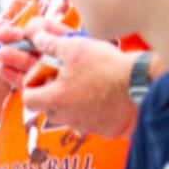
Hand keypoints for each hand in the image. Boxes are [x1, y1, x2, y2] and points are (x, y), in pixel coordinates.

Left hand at [22, 25, 139, 138]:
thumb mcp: (75, 48)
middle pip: (48, 109)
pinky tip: (103, 98)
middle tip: (64, 80)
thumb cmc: (106, 66)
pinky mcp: (103, 130)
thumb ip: (51, 44)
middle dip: (51, 96)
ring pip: (68, 117)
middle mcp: (67, 117)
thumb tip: (35, 38)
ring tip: (85, 87)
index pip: (29, 99)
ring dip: (71, 105)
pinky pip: (90, 122)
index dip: (32, 88)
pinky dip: (92, 112)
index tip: (40, 79)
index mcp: (55, 98)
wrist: (139, 85)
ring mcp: (85, 125)